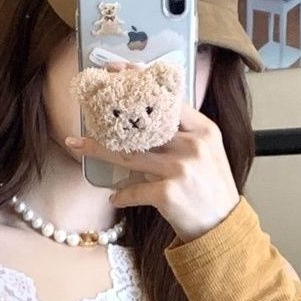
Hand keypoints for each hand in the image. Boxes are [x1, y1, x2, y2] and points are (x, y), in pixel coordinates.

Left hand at [64, 98, 240, 243]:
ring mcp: (180, 169)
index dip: (142, 84)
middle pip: (143, 127)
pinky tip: (115, 197)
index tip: (119, 70)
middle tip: (87, 106)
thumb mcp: (208, 154)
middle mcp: (192, 146)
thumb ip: (184, 136)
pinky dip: (122, 195)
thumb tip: (148, 123)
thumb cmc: (212, 191)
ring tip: (78, 144)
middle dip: (111, 116)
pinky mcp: (168, 194)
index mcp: (204, 130)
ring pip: (129, 154)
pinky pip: (134, 190)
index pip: (169, 100)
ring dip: (99, 150)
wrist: (222, 229)